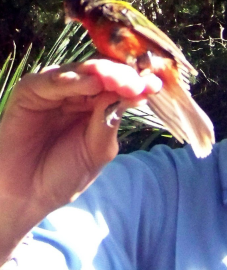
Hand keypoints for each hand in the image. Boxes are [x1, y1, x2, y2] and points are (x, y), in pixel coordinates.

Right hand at [0, 59, 161, 262]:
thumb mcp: (97, 149)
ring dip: (105, 74)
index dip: (138, 83)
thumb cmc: (63, 173)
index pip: (121, 84)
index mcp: (98, 102)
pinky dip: (73, 79)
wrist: (26, 198)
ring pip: (83, 71)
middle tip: (139, 84)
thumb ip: (111, 118)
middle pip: (105, 73)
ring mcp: (55, 88)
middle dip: (125, 76)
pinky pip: (53, 80)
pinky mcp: (30, 91)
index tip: (156, 86)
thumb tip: (136, 92)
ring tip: (122, 82)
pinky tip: (91, 82)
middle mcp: (78, 90)